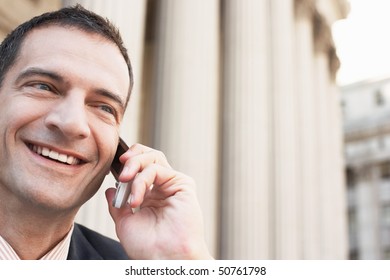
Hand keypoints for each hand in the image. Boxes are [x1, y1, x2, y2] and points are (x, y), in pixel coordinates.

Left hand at [105, 143, 212, 258]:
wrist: (164, 258)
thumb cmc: (148, 247)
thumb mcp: (124, 222)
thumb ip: (117, 204)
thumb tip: (110, 189)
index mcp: (151, 195)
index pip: (140, 167)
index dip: (127, 163)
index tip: (112, 170)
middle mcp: (163, 187)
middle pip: (148, 156)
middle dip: (131, 158)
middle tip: (120, 172)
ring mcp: (173, 184)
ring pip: (154, 158)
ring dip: (135, 165)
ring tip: (124, 181)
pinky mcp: (183, 184)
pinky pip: (158, 169)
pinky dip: (142, 180)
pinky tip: (136, 198)